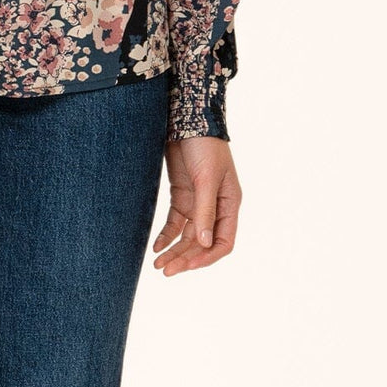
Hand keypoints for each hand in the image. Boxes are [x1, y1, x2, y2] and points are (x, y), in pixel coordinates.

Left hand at [151, 135, 240, 275]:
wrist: (188, 117)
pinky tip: (156, 246)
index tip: (186, 266)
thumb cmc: (205, 145)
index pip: (222, 242)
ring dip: (175, 249)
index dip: (206, 258)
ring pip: (187, 235)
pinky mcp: (182, 193)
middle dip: (185, 257)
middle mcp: (215, 207)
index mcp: (229, 204)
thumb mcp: (206, 179)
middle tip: (165, 270)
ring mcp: (197, 201)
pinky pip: (175, 221)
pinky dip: (167, 234)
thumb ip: (205, 211)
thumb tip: (204, 244)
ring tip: (158, 264)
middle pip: (201, 242)